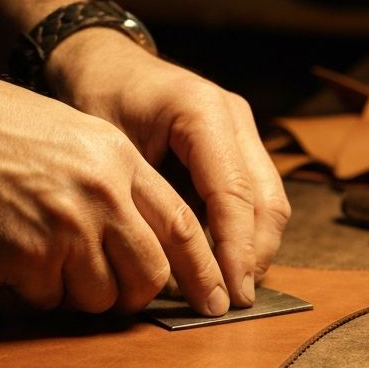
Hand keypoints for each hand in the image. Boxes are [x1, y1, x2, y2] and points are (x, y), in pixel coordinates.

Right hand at [0, 72, 229, 314]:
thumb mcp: (81, 134)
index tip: (217, 301)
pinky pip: (50, 301)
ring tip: (54, 260)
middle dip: (138, 294)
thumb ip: (124, 181)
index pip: (181, 227)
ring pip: (101, 297)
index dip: (204, 271)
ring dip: (83, 293)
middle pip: (149, 275)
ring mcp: (63, 228)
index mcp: (120, 161)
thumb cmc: (5, 131)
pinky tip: (20, 258)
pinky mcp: (24, 258)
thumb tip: (156, 238)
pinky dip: (39, 292)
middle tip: (118, 289)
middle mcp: (100, 196)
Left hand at [46, 29, 291, 306]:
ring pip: (269, 201)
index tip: (230, 294)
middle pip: (265, 200)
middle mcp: (233, 118)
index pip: (233, 193)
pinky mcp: (238, 147)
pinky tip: (225, 266)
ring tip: (232, 291)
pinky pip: (255, 197)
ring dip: (255, 249)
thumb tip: (166, 275)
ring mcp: (242, 130)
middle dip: (254, 256)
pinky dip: (245, 234)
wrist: (105, 65)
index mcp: (203, 111)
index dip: (235, 250)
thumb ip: (143, 205)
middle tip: (234, 302)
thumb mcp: (111, 150)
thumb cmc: (99, 102)